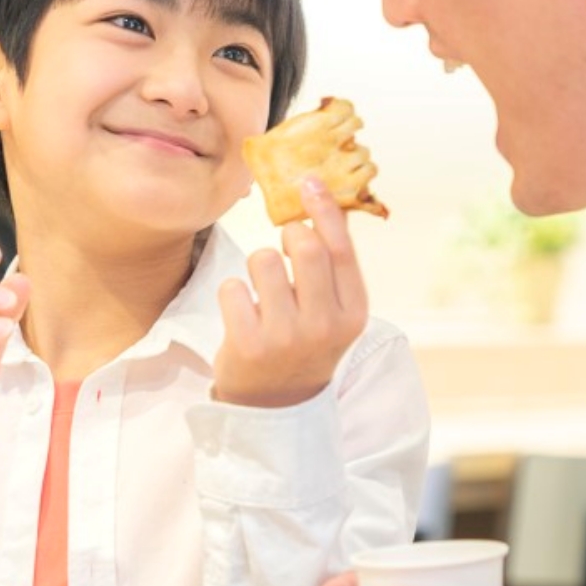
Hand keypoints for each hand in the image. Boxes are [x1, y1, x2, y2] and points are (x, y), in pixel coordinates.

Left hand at [214, 180, 367, 407]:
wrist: (276, 406)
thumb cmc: (305, 343)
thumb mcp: (333, 311)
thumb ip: (332, 265)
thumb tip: (324, 198)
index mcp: (353, 313)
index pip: (341, 248)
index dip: (324, 208)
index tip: (308, 180)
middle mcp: (324, 325)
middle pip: (303, 246)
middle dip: (287, 237)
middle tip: (283, 250)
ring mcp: (286, 337)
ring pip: (262, 260)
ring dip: (257, 268)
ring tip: (262, 293)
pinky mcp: (248, 344)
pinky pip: (232, 286)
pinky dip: (233, 292)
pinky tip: (242, 314)